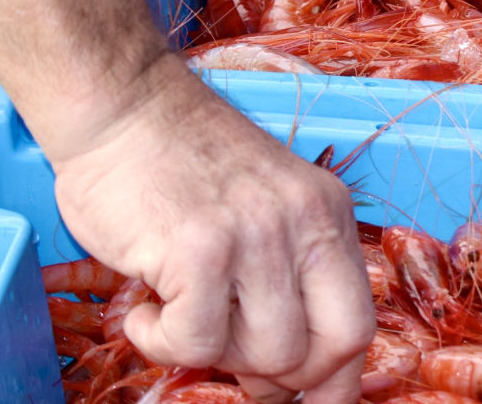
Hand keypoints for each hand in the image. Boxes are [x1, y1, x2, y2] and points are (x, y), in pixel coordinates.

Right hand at [49, 54, 374, 402]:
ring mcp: (256, 236)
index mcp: (327, 215)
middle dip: (275, 380)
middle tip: (224, 356)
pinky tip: (146, 305)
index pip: (357, 325)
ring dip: (210, 355)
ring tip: (178, 312)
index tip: (302, 401)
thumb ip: (285, 276)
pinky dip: (159, 342)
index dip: (333, 382)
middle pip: (323, 350)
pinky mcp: (199, 250)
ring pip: (263, 356)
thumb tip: (288, 376)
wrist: (124, 106)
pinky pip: (194, 345)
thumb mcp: (264, 206)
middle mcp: (305, 223)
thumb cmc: (180, 165)